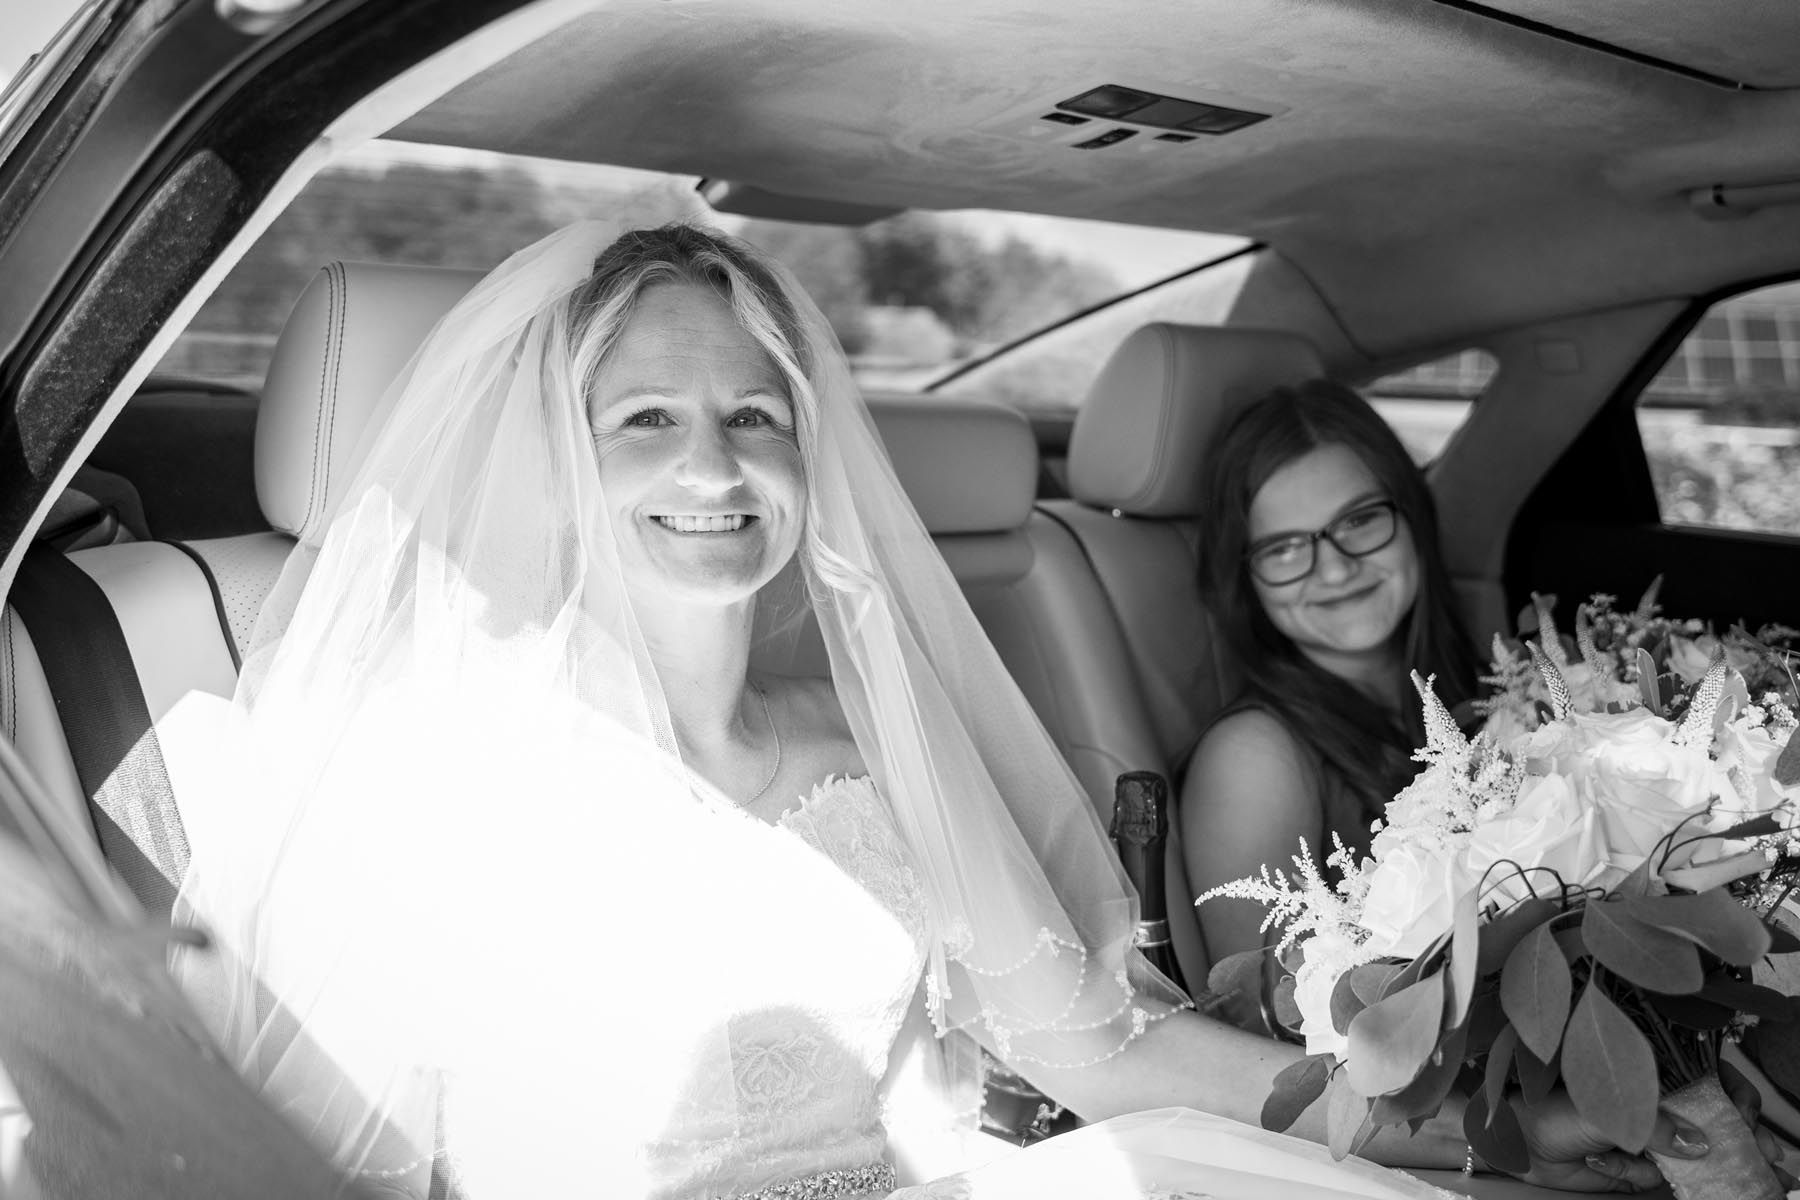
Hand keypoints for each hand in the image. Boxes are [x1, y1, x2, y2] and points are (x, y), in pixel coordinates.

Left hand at [1511, 1068, 1782, 1193]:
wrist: (1516, 1143)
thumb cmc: (1550, 1108)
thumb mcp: (1605, 1110)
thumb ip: (1655, 1126)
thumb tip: (1703, 1144)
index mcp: (1648, 1071)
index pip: (1707, 1075)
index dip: (1736, 1095)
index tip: (1748, 1115)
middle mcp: (1654, 1101)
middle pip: (1712, 1119)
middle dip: (1740, 1139)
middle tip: (1769, 1159)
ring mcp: (1647, 1133)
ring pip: (1692, 1154)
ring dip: (1690, 1165)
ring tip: (1698, 1168)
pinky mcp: (1636, 1164)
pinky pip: (1656, 1175)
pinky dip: (1633, 1173)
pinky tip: (1600, 1162)